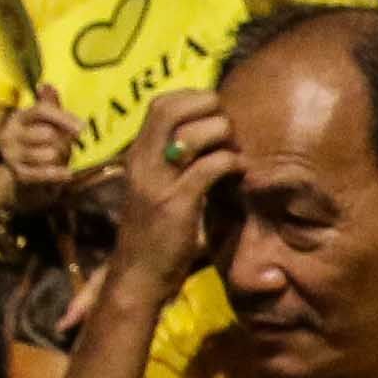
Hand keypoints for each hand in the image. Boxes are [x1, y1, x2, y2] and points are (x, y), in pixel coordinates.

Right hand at [0, 84, 85, 207]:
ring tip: (59, 159)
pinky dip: (57, 174)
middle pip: (48, 134)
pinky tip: (67, 173)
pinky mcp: (17, 174)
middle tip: (65, 147)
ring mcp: (11, 155)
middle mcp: (10, 134)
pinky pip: (42, 174)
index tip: (82, 128)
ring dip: (61, 158)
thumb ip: (49, 104)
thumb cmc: (38, 142)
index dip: (64, 118)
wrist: (21, 174)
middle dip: (64, 142)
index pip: (41, 110)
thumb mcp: (44, 122)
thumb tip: (46, 85)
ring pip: (48, 154)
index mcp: (18, 117)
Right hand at [114, 89, 239, 285]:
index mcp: (138, 155)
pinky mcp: (175, 206)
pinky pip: (209, 168)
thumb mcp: (158, 188)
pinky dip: (230, 163)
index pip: (161, 104)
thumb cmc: (156, 234)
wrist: (138, 278)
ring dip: (222, 135)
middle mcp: (142, 163)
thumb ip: (176, 161)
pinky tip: (239, 172)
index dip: (194, 99)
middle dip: (208, 108)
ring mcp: (157, 183)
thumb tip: (212, 134)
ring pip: (192, 134)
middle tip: (228, 130)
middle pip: (171, 108)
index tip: (216, 116)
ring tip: (235, 152)